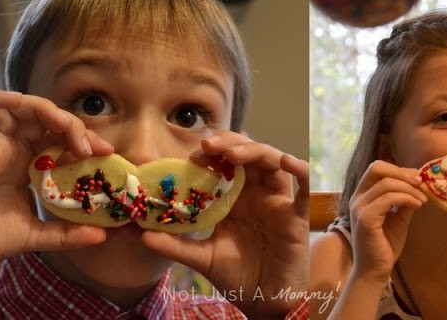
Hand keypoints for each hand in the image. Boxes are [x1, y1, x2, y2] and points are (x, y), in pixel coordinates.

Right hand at [0, 90, 111, 274]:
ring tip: (66, 126)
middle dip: (74, 126)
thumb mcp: (38, 234)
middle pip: (47, 120)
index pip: (62, 139)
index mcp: (29, 164)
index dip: (85, 139)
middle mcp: (12, 149)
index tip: (108, 152)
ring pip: (19, 108)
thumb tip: (103, 236)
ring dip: (46, 109)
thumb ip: (69, 234)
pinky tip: (18, 102)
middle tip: (92, 147)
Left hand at [141, 131, 307, 317]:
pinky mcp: (297, 215)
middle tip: (208, 145)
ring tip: (232, 153)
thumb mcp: (202, 258)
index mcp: (235, 198)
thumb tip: (141, 233)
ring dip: (254, 151)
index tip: (191, 155)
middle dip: (229, 143)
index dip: (210, 154)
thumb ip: (175, 245)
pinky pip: (304, 187)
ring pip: (272, 162)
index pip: (224, 163)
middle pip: (248, 154)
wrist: (264, 303)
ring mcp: (278, 202)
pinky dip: (300, 170)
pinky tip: (287, 161)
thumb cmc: (238, 277)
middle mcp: (257, 193)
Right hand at [348, 160, 426, 282]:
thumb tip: (418, 185)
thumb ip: (404, 201)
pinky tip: (417, 205)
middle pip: (376, 168)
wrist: (375, 271)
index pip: (377, 169)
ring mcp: (359, 208)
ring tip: (422, 199)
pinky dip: (406, 198)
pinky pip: (388, 199)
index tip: (418, 179)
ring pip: (386, 183)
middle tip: (420, 183)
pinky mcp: (365, 219)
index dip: (399, 170)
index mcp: (362, 196)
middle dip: (402, 172)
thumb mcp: (398, 218)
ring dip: (409, 188)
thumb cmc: (385, 246)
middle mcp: (357, 198)